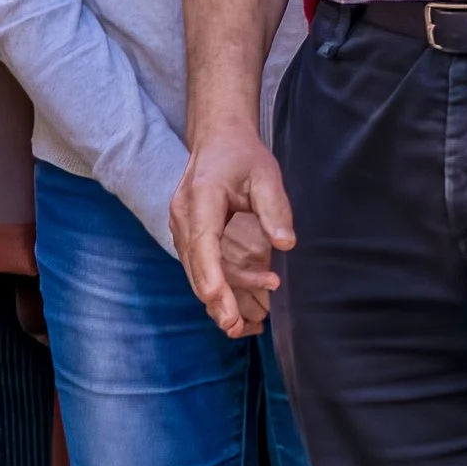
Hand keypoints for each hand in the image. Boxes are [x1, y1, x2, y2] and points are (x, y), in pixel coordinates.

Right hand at [170, 120, 295, 338]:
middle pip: (196, 263)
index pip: (203, 242)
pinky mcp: (187, 232)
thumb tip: (286, 244)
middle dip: (214, 298)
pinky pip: (198, 263)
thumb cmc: (242, 155)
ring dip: (217, 294)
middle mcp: (183, 214)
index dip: (211, 275)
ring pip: (194, 268)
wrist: (218, 138)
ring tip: (245, 321)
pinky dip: (214, 283)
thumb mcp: (266, 175)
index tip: (220, 302)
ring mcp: (181, 224)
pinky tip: (237, 297)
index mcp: (201, 197)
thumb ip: (275, 209)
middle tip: (235, 327)